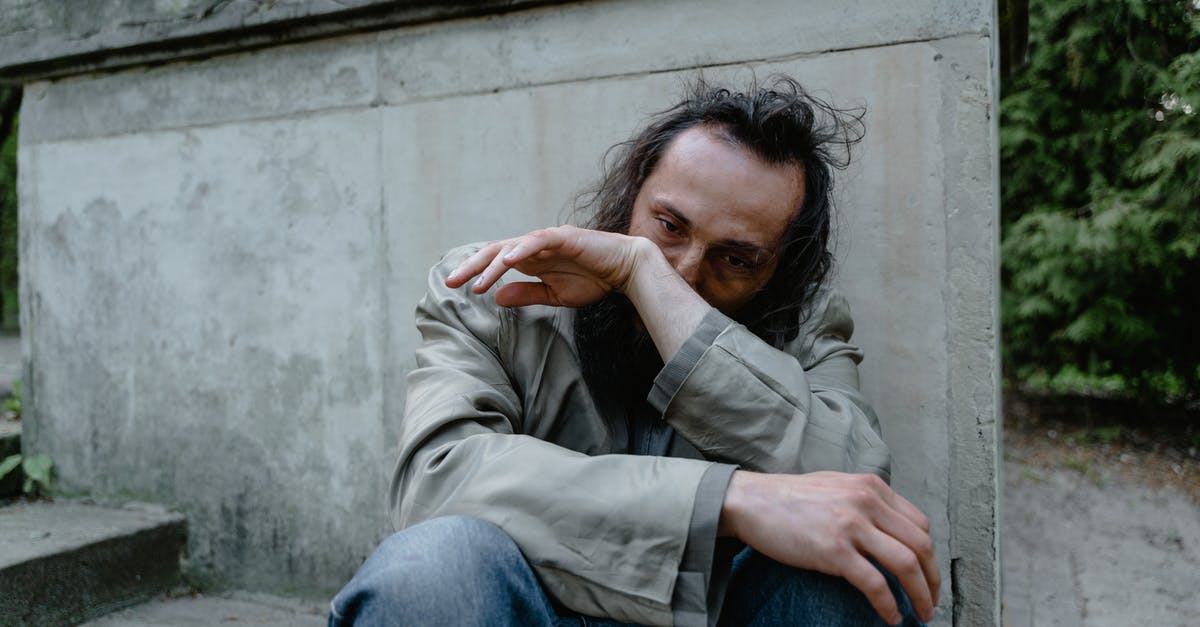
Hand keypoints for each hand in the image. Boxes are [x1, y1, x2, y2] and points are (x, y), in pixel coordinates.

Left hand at [445, 226, 653, 307]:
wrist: (625, 268)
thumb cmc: (592, 279)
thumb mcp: (554, 295)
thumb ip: (526, 294)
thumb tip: (496, 297)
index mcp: (530, 259)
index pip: (494, 263)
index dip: (474, 272)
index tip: (453, 287)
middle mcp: (533, 246)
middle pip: (495, 252)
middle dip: (472, 266)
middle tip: (450, 282)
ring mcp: (547, 240)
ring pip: (512, 247)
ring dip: (492, 265)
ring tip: (476, 282)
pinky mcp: (564, 237)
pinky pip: (539, 240)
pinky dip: (522, 249)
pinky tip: (507, 261)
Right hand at [720, 470, 939, 624]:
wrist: (751, 501)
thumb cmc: (789, 497)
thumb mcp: (836, 486)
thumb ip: (865, 501)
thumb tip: (890, 529)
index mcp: (871, 487)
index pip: (920, 524)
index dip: (930, 556)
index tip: (928, 576)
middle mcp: (867, 502)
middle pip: (921, 546)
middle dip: (932, 580)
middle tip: (931, 602)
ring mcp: (851, 525)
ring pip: (905, 565)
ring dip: (920, 595)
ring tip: (920, 614)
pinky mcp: (834, 550)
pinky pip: (874, 583)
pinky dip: (888, 605)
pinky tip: (891, 617)